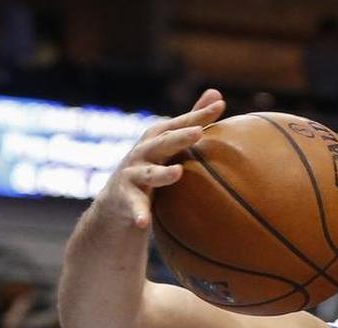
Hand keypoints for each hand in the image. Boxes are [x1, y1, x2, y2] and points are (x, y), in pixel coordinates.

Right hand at [91, 89, 225, 228]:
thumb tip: (217, 94)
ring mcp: (131, 175)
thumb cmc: (151, 168)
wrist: (117, 202)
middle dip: (178, 137)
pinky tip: (144, 222)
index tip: (220, 106)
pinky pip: (133, 207)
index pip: (178, 124)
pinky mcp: (123, 198)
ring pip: (147, 174)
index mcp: (157, 141)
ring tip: (177, 173)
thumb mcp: (170, 145)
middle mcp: (142, 153)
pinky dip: (138, 213)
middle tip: (198, 133)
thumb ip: (191, 122)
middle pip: (161, 143)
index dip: (197, 115)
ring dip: (162, 174)